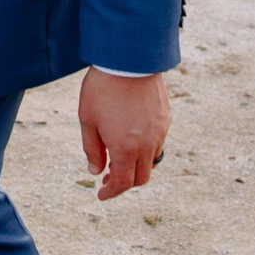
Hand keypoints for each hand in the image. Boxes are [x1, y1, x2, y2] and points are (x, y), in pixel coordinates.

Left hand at [78, 70, 170, 201]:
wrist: (129, 60)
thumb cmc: (102, 89)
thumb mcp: (88, 120)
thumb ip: (92, 149)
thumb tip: (95, 171)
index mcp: (125, 149)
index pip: (122, 183)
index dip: (110, 192)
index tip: (101, 194)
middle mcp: (147, 145)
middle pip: (141, 177)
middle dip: (124, 182)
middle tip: (108, 178)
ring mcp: (160, 132)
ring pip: (152, 160)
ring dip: (136, 164)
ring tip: (118, 155)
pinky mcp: (166, 118)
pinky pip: (158, 141)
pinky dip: (145, 147)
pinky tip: (131, 136)